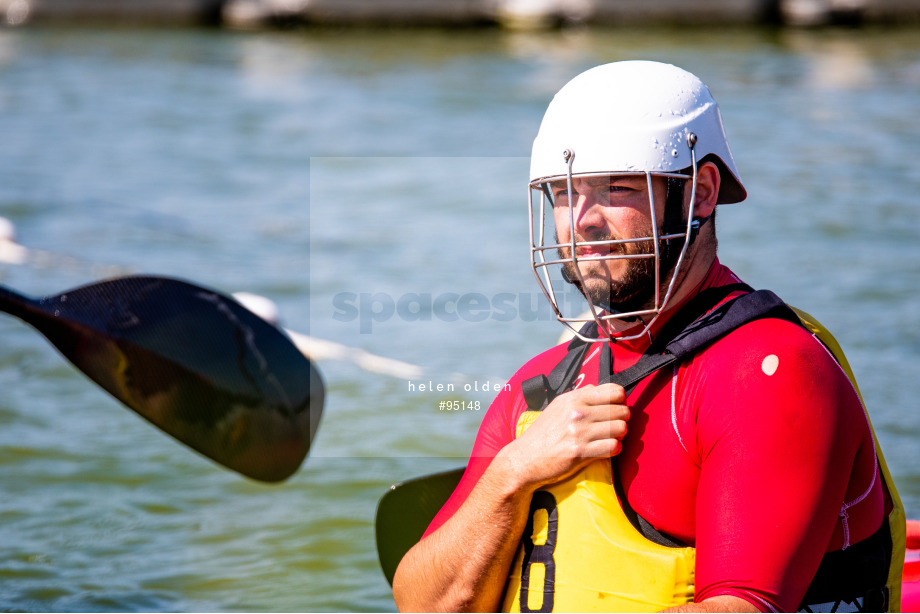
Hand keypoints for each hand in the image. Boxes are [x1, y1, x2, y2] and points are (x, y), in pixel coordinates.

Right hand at [498, 383, 629, 490]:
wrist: (524, 459)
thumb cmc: (542, 434)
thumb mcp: (556, 407)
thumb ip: (579, 396)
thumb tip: (597, 388)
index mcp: (573, 399)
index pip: (614, 391)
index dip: (620, 400)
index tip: (615, 407)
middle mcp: (577, 412)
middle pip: (621, 410)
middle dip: (621, 419)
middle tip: (613, 426)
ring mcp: (580, 432)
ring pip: (620, 428)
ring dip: (619, 435)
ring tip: (610, 437)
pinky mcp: (581, 452)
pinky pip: (613, 447)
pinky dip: (614, 449)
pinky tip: (606, 449)